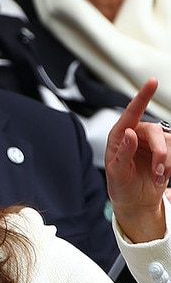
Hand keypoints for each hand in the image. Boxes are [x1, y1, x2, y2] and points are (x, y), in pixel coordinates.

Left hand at [105, 77, 167, 242]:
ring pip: (168, 142)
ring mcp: (152, 142)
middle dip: (159, 152)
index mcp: (119, 136)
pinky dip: (170, 166)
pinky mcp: (165, 151)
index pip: (131, 112)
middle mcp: (136, 135)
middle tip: (157, 169)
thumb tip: (130, 133)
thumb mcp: (117, 172)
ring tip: (155, 175)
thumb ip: (123, 152)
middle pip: (155, 131)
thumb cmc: (120, 185)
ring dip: (164, 162)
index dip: (143, 96)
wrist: (134, 201)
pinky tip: (160, 176)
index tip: (152, 82)